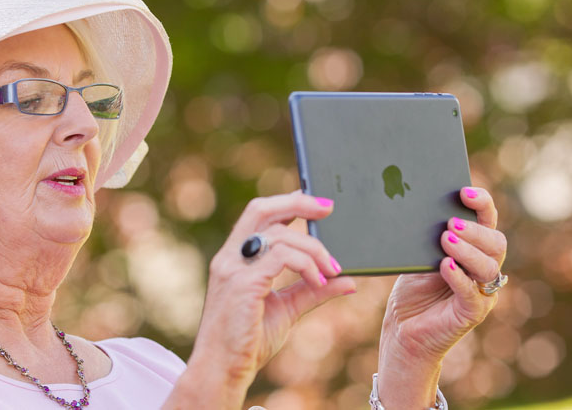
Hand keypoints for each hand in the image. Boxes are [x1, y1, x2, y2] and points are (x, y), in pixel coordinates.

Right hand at [170, 191, 355, 408]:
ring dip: (313, 248)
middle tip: (328, 208)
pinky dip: (306, 264)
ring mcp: (233, 268)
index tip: (319, 204)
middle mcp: (230, 256)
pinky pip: (281, 257)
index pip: (259, 214)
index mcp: (236, 257)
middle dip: (297, 202)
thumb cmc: (248, 340)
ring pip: (279, 234)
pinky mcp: (243, 283)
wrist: (223, 369)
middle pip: (261, 209)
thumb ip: (313, 290)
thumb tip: (348, 280)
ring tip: (331, 270)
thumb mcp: (287, 309)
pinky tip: (319, 281)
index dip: (288, 202)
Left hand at [378, 186, 506, 406]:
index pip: (487, 221)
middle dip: (475, 230)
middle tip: (449, 222)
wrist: (403, 331)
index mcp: (472, 250)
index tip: (463, 191)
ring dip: (467, 250)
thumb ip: (422, 237)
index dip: (481, 204)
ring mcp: (481, 293)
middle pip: (496, 243)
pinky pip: (473, 294)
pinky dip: (459, 277)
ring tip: (445, 239)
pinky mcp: (470, 313)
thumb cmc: (411, 291)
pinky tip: (444, 266)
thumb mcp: (415, 257)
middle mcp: (482, 270)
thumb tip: (411, 204)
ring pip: (489, 267)